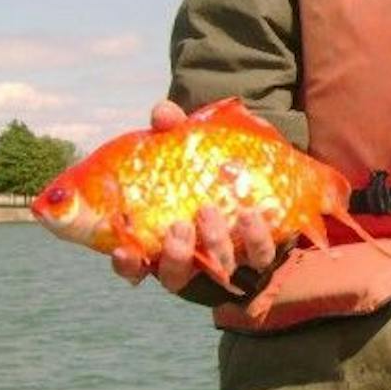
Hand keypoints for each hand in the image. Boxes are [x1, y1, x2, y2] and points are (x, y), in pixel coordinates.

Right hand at [109, 100, 277, 293]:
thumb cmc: (210, 166)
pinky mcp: (263, 255)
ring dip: (212, 243)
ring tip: (208, 210)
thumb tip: (163, 112)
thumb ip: (173, 130)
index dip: (128, 265)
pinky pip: (260, 256)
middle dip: (176, 256)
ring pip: (218, 270)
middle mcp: (194, 259)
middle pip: (176, 277)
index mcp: (164, 239)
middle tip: (180, 226)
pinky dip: (255, 237)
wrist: (265, 171)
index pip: (136, 266)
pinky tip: (249, 214)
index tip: (125, 251)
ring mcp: (229, 261)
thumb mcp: (188, 145)